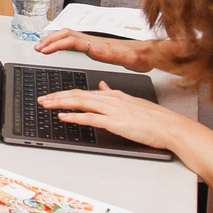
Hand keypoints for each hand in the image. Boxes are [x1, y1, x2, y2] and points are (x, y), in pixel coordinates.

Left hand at [35, 86, 198, 150]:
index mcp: (114, 95)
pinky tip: (63, 116)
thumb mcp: (132, 101)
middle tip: (41, 99)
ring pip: (81, 103)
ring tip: (46, 104)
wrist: (170, 126)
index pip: (85, 92)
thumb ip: (114, 94)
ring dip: (61, 103)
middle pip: (78, 95)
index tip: (52, 96)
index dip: (66, 94)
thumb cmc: (154, 119)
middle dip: (57, 96)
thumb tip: (101, 86)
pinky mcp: (116, 122)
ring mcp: (113, 110)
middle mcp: (111, 99)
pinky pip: (91, 118)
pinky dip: (75, 116)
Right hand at [37, 30, 160, 71]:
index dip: (56, 44)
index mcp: (98, 44)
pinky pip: (74, 42)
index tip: (45, 49)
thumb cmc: (139, 57)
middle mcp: (94, 41)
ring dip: (54, 39)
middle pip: (66, 34)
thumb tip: (94, 48)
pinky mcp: (95, 46)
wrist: (148, 54)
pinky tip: (60, 48)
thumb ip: (111, 53)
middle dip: (50, 39)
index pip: (72, 40)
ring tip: (43, 46)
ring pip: (69, 36)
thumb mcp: (127, 58)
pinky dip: (62, 43)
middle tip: (38, 47)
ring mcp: (94, 42)